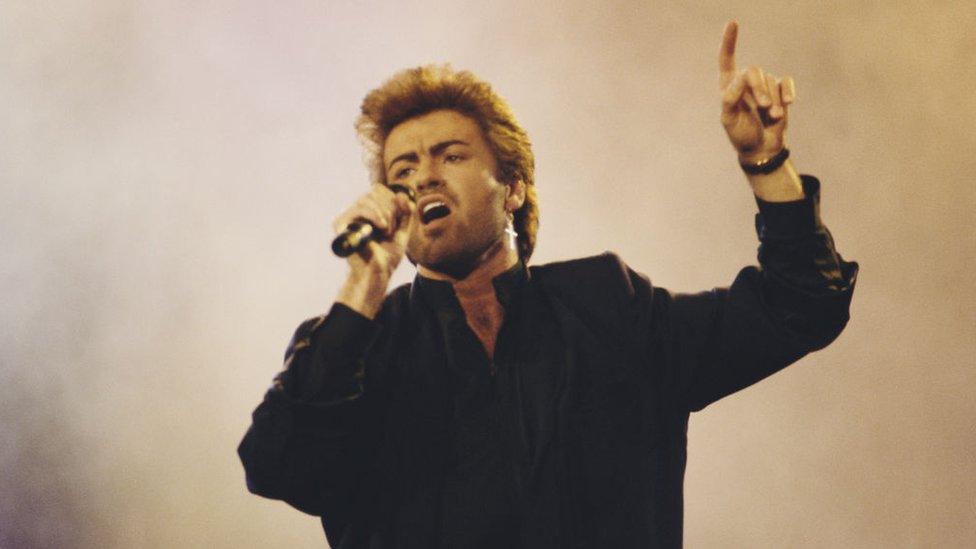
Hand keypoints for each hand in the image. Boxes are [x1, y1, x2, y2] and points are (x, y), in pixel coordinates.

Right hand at [332, 184, 414, 281]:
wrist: (377, 273)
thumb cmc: (387, 256)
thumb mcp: (403, 231)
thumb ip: (405, 213)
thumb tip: (402, 194)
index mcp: (369, 211)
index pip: (380, 190)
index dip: (393, 201)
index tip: (398, 221)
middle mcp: (356, 211)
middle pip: (375, 191)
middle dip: (390, 209)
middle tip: (391, 229)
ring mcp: (348, 217)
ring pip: (368, 198)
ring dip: (384, 213)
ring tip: (386, 231)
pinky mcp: (340, 224)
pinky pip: (359, 208)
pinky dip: (374, 214)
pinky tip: (381, 226)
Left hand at [719, 21, 795, 162]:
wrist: (762, 148)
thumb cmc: (741, 135)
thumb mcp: (729, 120)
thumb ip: (730, 98)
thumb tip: (741, 78)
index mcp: (728, 86)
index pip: (726, 59)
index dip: (729, 41)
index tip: (733, 23)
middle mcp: (745, 82)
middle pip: (753, 71)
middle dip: (759, 89)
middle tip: (763, 108)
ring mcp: (764, 85)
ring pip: (770, 80)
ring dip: (772, 100)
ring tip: (771, 117)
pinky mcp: (780, 91)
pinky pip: (786, 82)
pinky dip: (787, 93)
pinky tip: (787, 104)